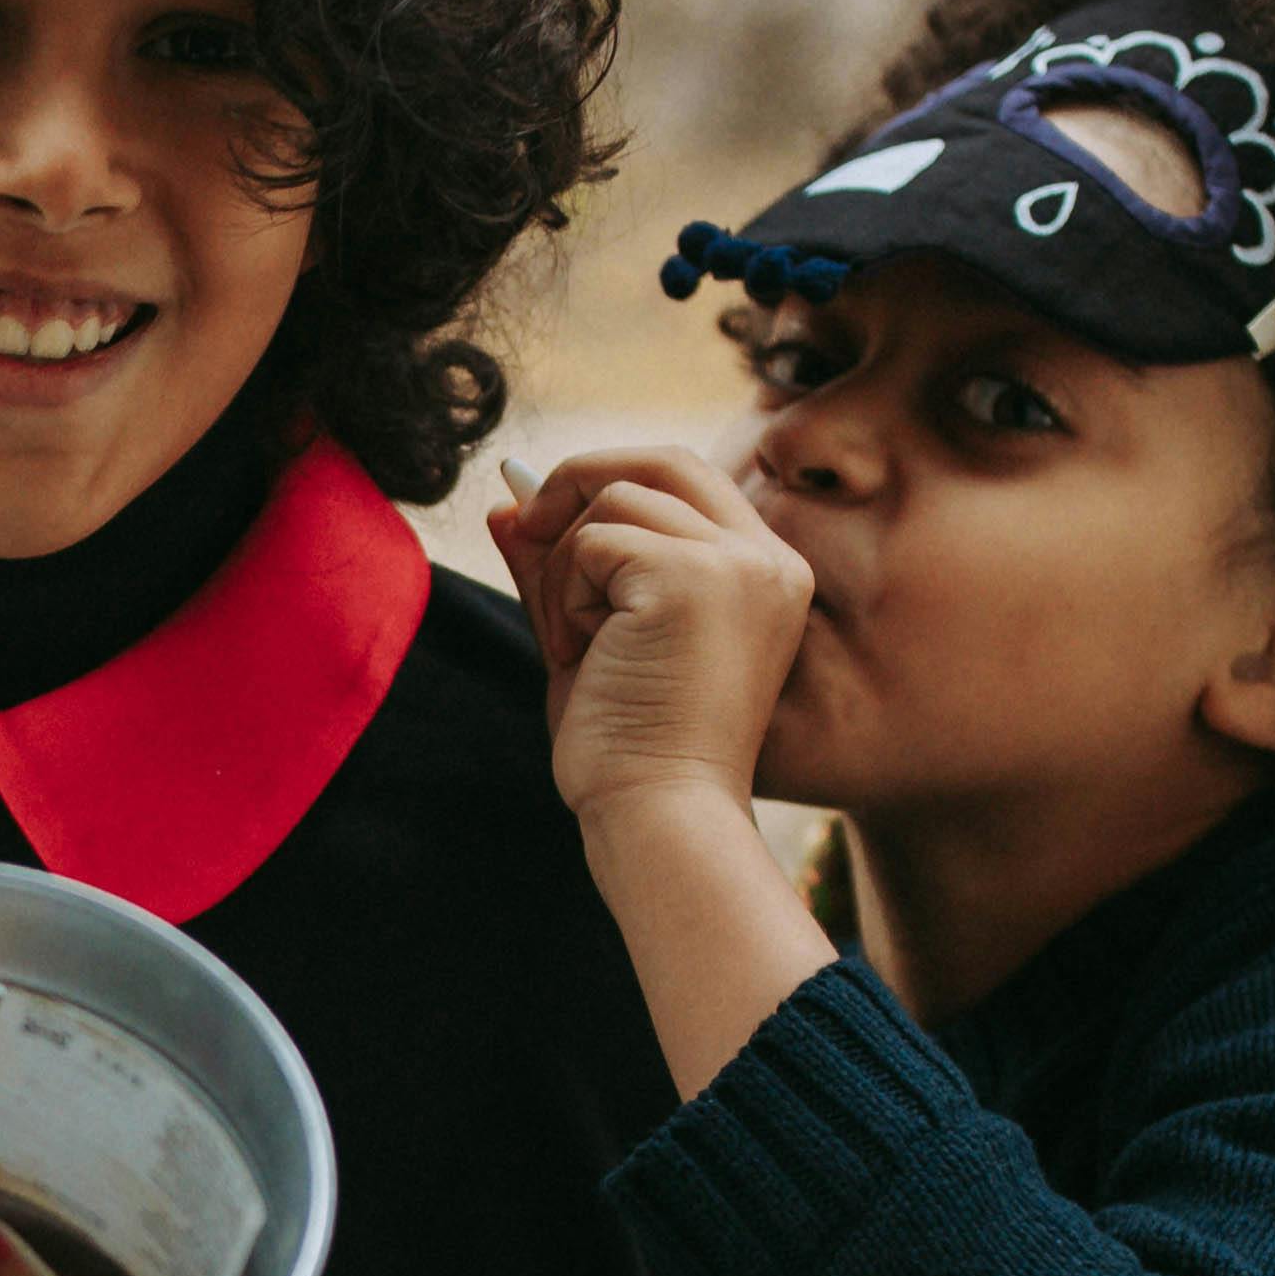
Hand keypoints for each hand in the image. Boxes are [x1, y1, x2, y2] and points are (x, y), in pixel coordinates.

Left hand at [486, 449, 809, 830]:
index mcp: (766, 574)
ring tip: (574, 644)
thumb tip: (507, 503)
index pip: (688, 481)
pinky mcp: (692, 578)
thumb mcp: (590, 636)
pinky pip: (591, 541)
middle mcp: (768, 560)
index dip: (608, 482)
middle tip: (523, 526)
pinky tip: (581, 656)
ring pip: (615, 498)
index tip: (543, 519)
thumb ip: (559, 565)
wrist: (657, 815)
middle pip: (664, 460)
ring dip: (564, 566)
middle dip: (579, 479)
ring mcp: (737, 564)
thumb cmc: (628, 748)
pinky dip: (563, 595)